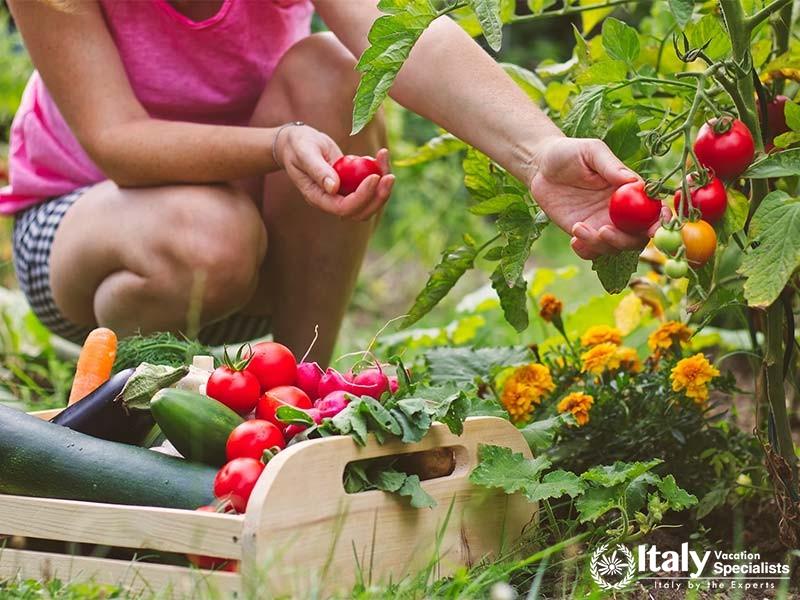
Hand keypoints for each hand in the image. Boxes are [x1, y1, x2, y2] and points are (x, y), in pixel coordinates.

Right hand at [275, 124, 393, 220]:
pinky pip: (371, 187)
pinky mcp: (351, 185)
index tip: (374, 176)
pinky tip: (380, 155)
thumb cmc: (298, 146)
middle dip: (379, 198)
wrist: (298, 143)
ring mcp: (343, 194)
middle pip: (361, 212)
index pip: (344, 208)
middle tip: (390, 177)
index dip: (362, 196)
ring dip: (383, 187)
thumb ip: (318, 170)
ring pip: (369, 202)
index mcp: (318, 198)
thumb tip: (334, 188)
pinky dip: (380, 172)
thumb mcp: (304, 153)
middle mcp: (332, 201)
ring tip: (385, 159)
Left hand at [528, 137, 669, 259]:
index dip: (661, 222)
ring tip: (578, 228)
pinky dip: (586, 251)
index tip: (654, 228)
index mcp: (630, 191)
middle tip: (604, 231)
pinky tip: (573, 239)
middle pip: (637, 237)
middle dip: (625, 240)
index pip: (654, 210)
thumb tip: (633, 181)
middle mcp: (621, 211)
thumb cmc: (570, 152)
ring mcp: (602, 223)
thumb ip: (611, 166)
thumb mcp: (591, 152)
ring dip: (600, 245)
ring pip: (614, 247)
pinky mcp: (583, 232)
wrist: (540, 166)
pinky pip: (592, 252)